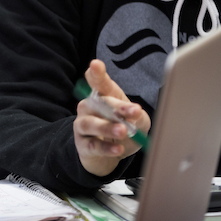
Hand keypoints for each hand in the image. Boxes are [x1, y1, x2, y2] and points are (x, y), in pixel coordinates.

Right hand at [73, 59, 150, 176]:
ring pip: (90, 123)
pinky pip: (92, 145)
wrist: (110, 156)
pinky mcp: (82, 145)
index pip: (97, 81)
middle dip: (116, 106)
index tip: (96, 64)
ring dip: (107, 127)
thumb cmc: (123, 129)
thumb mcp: (138, 121)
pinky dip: (106, 148)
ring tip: (123, 131)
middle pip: (98, 102)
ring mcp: (83, 125)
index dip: (96, 72)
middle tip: (134, 111)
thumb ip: (137, 115)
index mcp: (103, 96)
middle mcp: (89, 107)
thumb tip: (135, 113)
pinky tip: (118, 149)